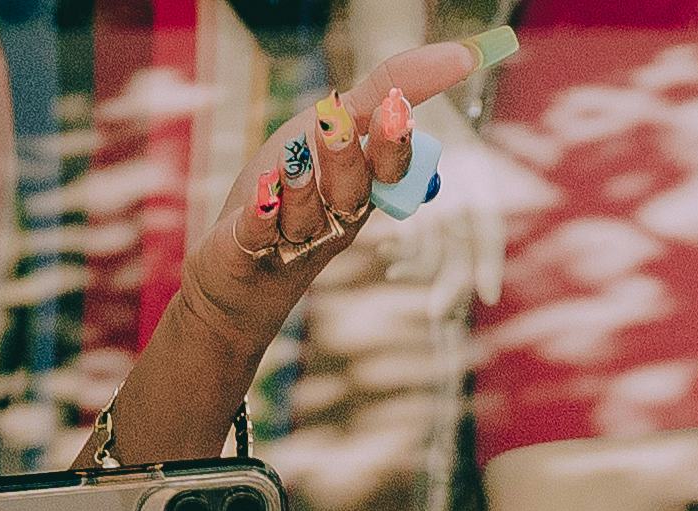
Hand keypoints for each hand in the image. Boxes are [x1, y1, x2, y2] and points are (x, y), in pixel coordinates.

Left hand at [177, 33, 503, 358]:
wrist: (241, 266)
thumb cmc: (297, 190)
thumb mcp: (336, 129)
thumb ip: (381, 91)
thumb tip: (455, 57)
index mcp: (363, 185)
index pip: (390, 168)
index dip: (393, 142)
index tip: (395, 107)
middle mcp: (335, 216)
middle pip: (351, 193)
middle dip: (347, 158)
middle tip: (335, 123)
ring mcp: (294, 237)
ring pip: (306, 216)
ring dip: (301, 185)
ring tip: (292, 155)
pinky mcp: (251, 249)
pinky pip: (259, 233)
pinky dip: (261, 213)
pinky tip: (262, 193)